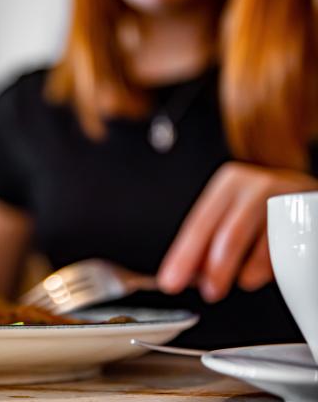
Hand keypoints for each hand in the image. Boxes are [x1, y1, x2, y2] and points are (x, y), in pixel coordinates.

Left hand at [157, 161, 317, 302]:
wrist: (309, 196)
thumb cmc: (266, 209)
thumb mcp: (234, 215)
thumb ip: (210, 243)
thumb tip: (189, 275)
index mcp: (230, 184)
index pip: (200, 223)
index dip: (184, 256)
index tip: (171, 281)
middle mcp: (256, 186)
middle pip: (229, 233)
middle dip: (215, 269)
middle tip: (209, 291)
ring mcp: (286, 198)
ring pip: (263, 244)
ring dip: (245, 270)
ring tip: (239, 283)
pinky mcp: (309, 213)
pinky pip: (290, 248)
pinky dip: (274, 266)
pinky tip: (261, 274)